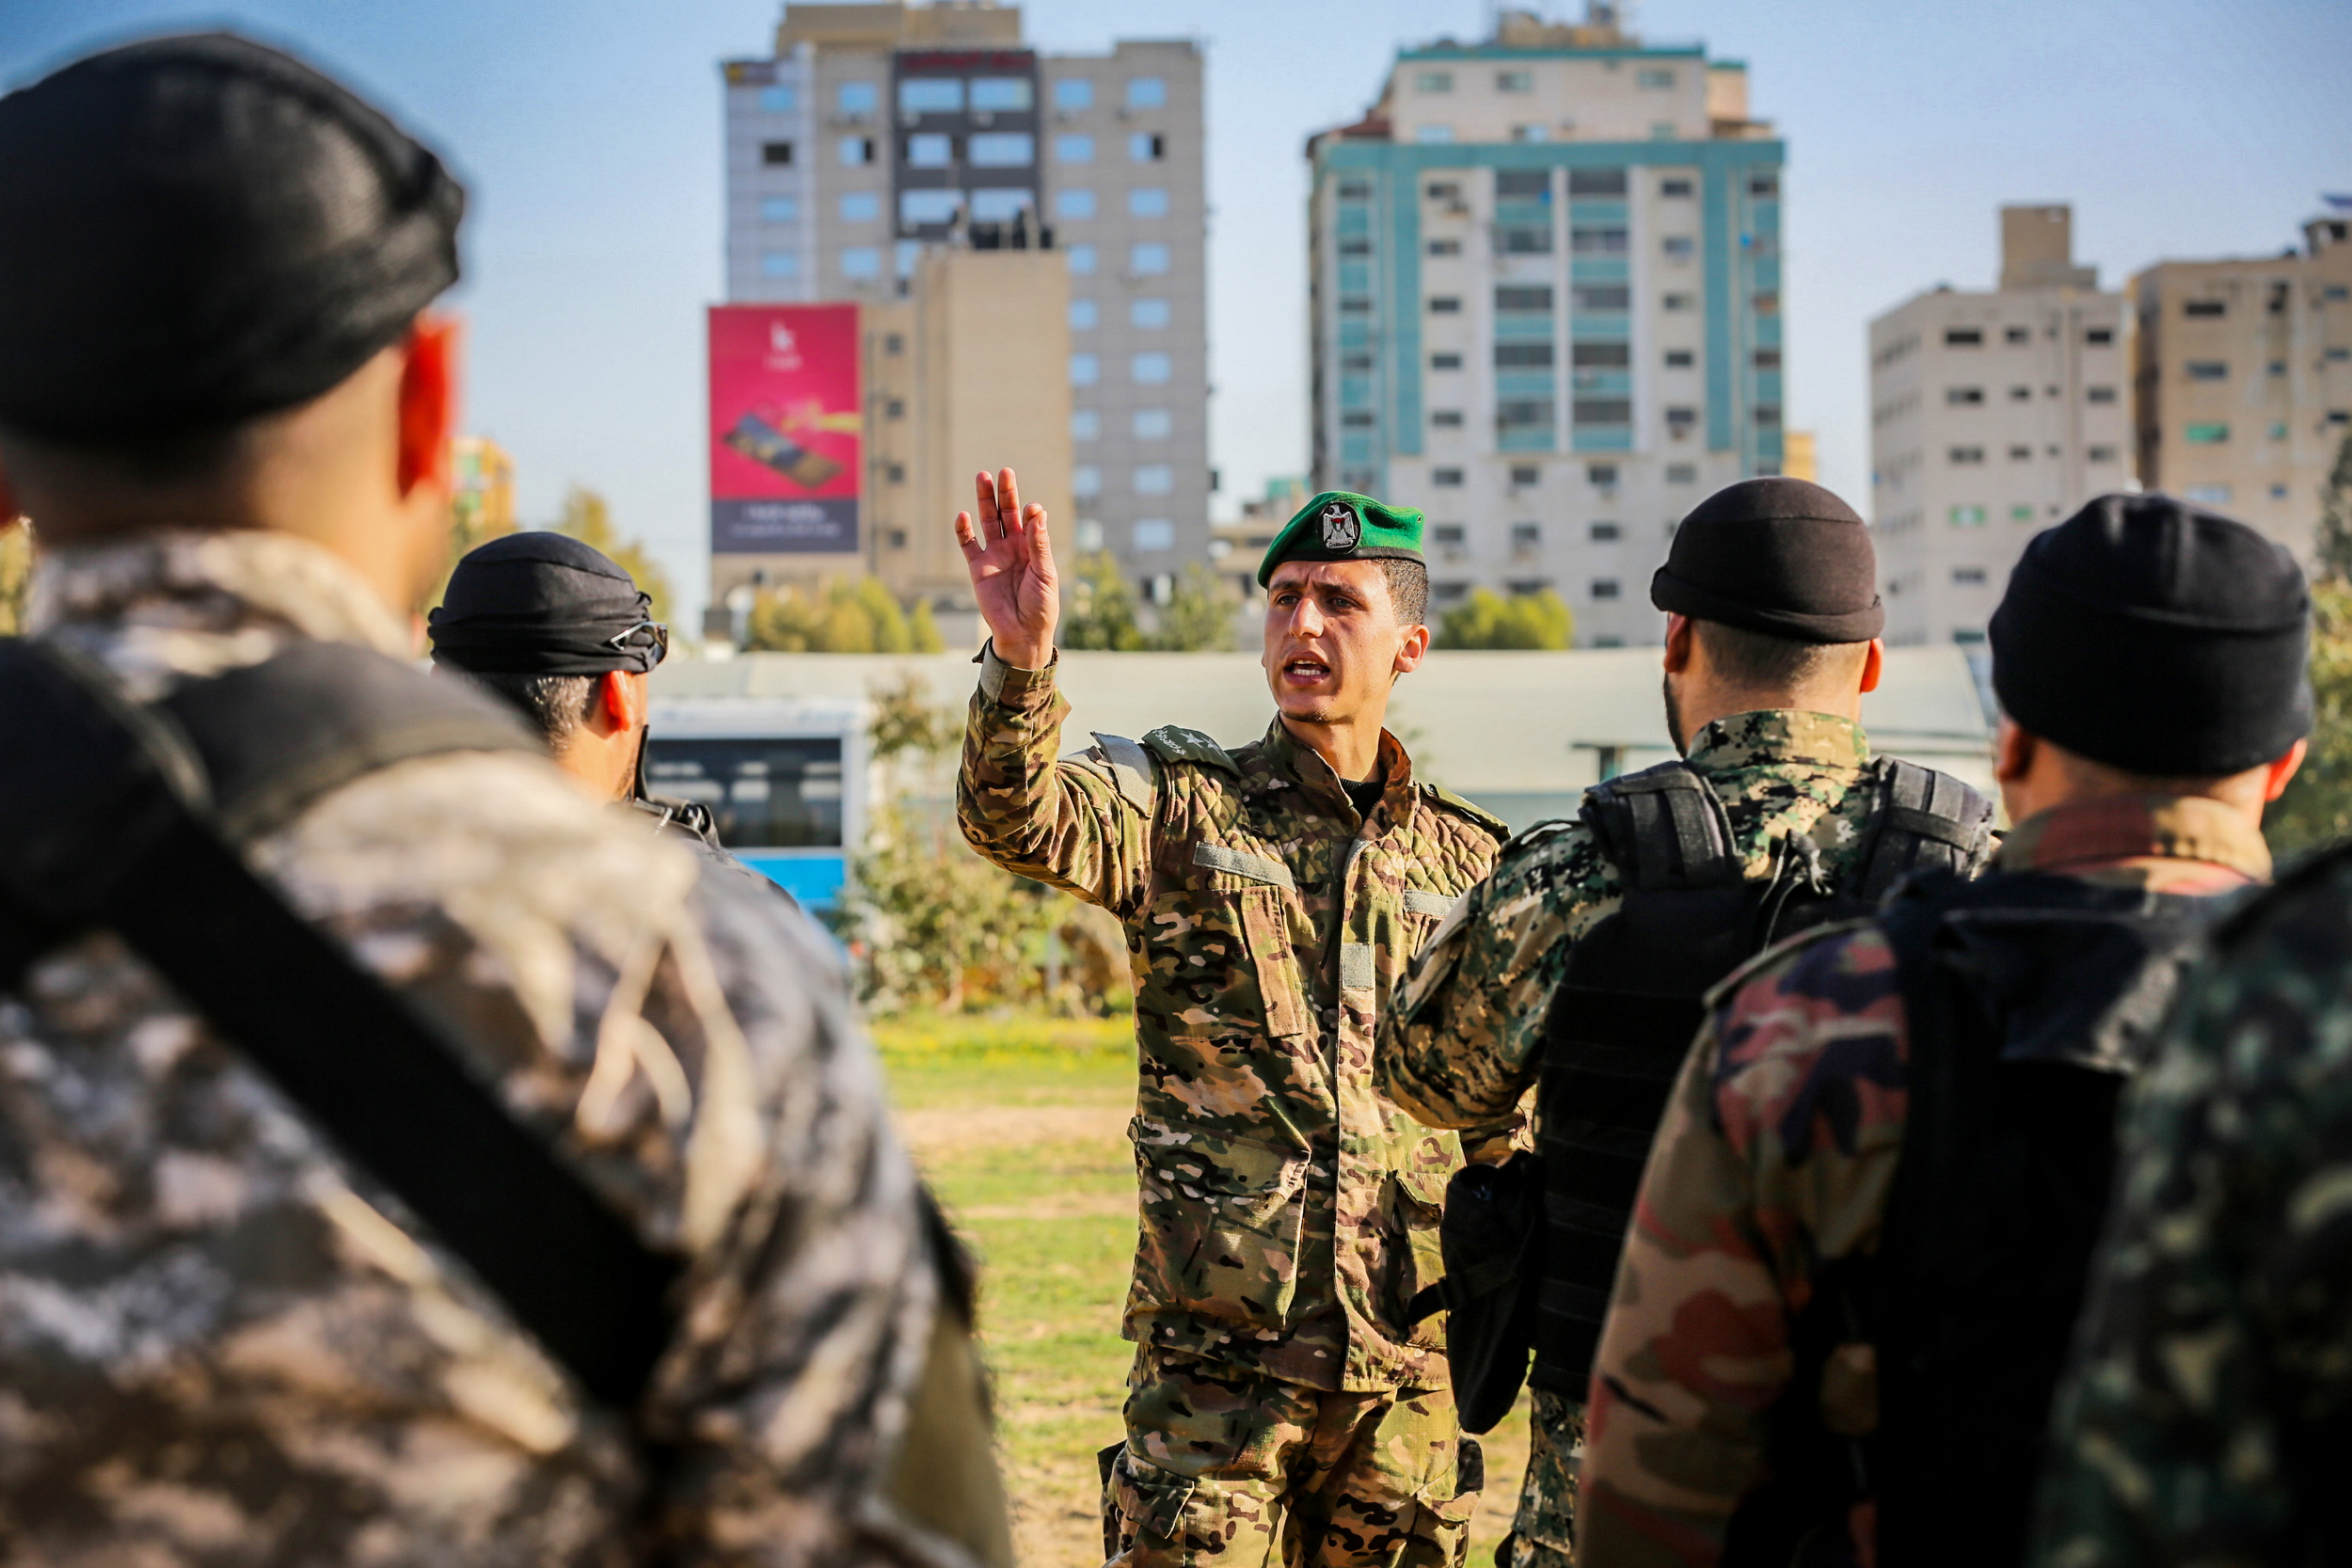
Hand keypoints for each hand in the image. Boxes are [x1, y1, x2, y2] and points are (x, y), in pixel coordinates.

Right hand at [954, 467, 1057, 668]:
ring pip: (987, 521)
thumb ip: (1038, 544)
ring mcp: (995, 555)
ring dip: (985, 501)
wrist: (1022, 633)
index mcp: (1033, 547)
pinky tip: (963, 516)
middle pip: (1007, 513)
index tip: (1032, 510)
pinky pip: (968, 545)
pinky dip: (963, 531)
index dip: (1031, 513)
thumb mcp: (1045, 574)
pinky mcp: (978, 568)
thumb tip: (1037, 512)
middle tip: (1004, 472)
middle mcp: (1014, 547)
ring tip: (983, 477)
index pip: (1031, 521)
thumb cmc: (1041, 606)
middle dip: (1006, 493)